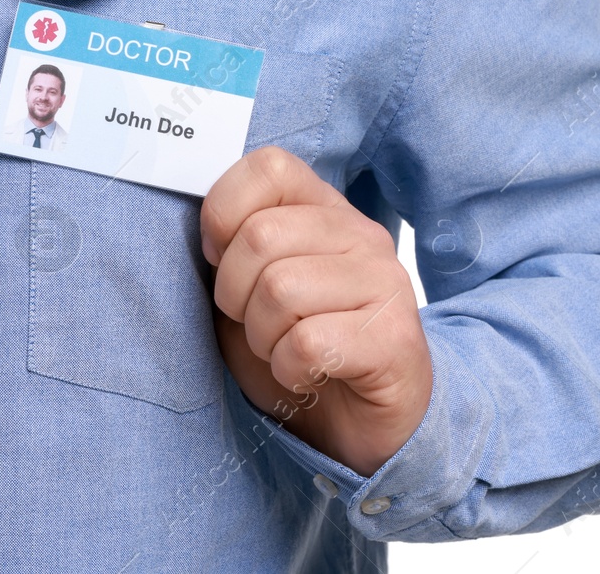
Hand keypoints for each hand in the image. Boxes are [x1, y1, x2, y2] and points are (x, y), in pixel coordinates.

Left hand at [201, 146, 432, 476]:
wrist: (358, 431)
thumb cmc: (297, 352)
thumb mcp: (248, 292)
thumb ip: (229, 249)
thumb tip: (203, 232)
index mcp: (325, 211)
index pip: (269, 167)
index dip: (223, 215)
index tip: (221, 262)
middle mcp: (362, 236)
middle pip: (261, 236)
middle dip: (234, 294)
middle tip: (256, 324)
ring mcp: (386, 284)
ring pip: (280, 290)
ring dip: (263, 337)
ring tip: (285, 350)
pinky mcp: (395, 340)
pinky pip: (307, 343)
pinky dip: (289, 370)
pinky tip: (307, 375)